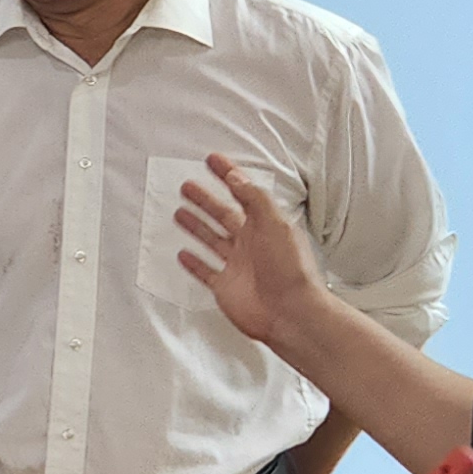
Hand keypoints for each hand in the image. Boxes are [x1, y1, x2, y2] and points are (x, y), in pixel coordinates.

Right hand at [175, 154, 329, 348]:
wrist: (290, 313)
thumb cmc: (291, 271)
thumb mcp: (276, 224)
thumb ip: (255, 199)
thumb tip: (236, 177)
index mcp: (264, 225)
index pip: (242, 192)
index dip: (227, 175)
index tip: (213, 161)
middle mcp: (250, 243)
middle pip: (222, 214)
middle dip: (205, 199)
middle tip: (187, 186)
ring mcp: (236, 265)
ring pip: (211, 239)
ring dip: (196, 226)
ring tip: (180, 212)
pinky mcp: (226, 286)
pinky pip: (205, 271)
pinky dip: (194, 263)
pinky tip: (184, 254)